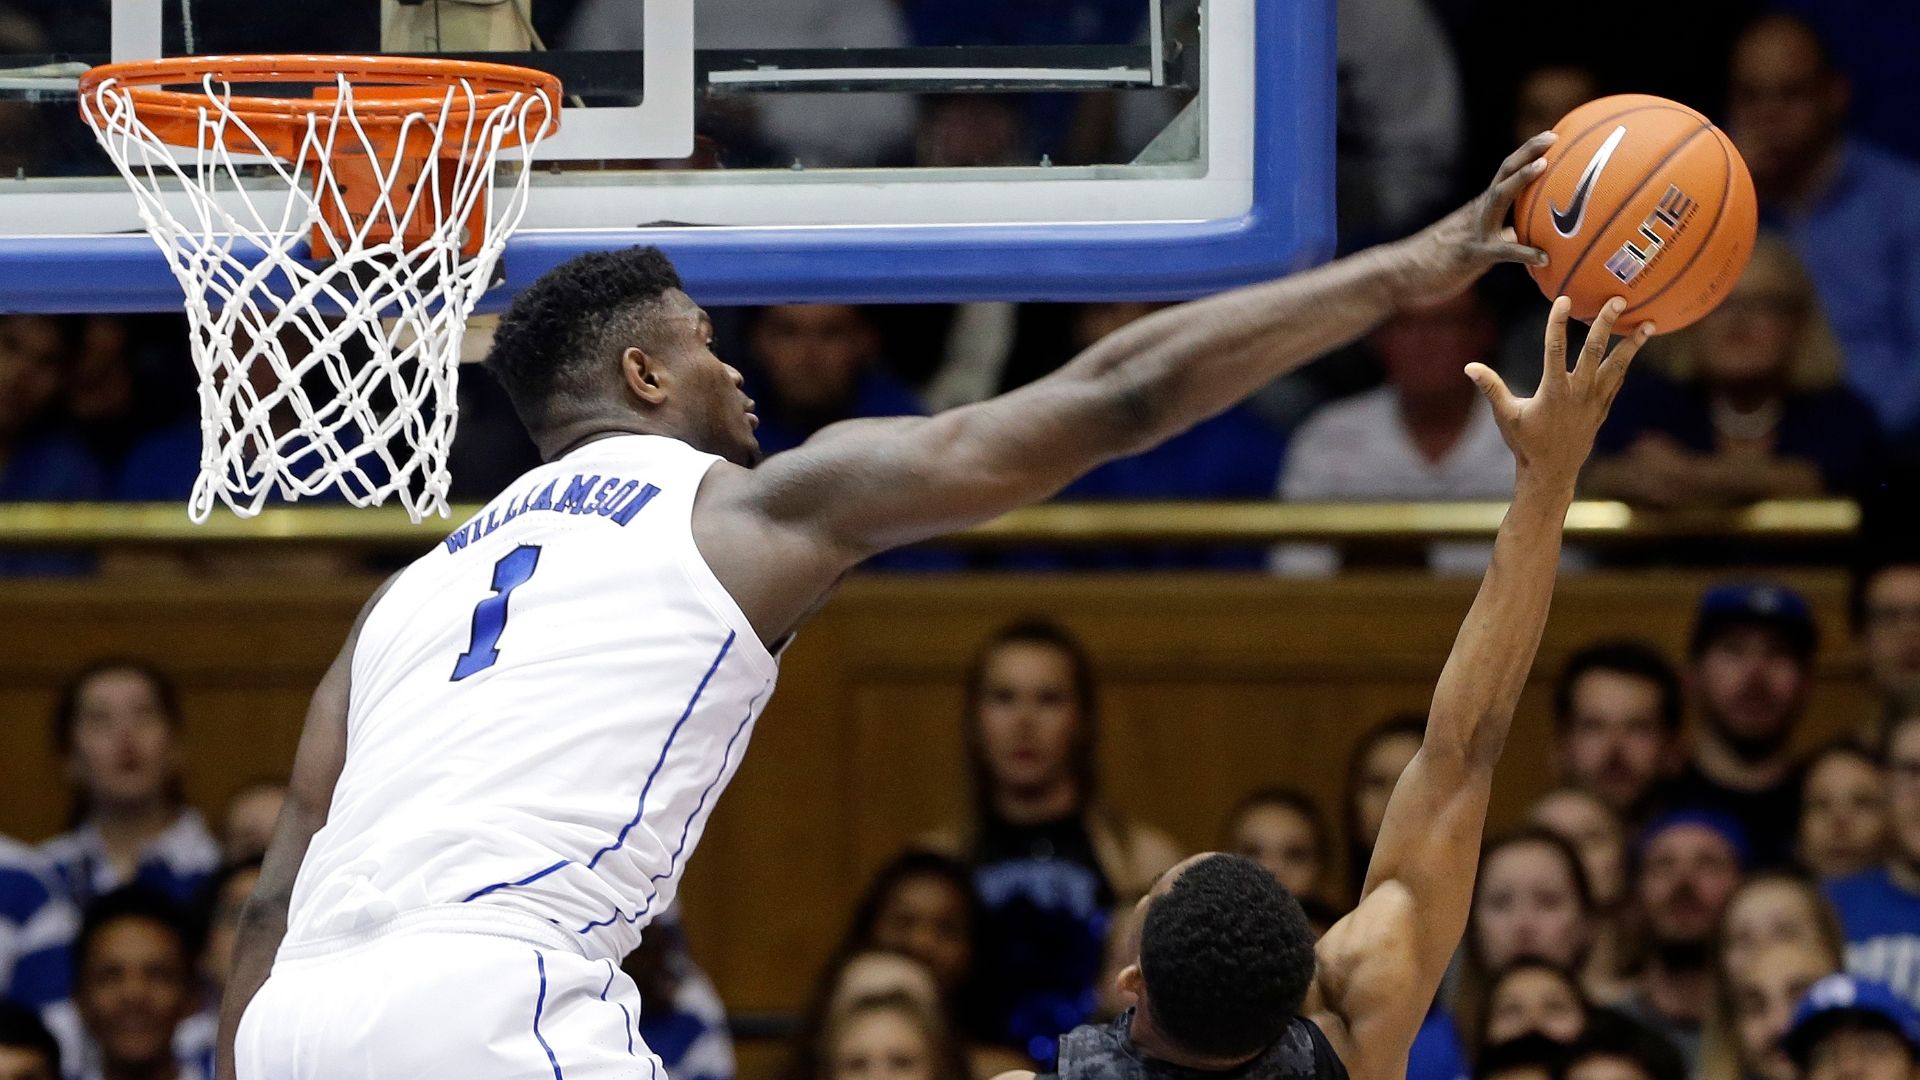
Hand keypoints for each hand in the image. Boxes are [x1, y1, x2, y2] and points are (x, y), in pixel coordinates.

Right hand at [1390, 133, 1555, 303]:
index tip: (1551, 137)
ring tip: (1545, 166)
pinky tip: (1544, 259)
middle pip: (1504, 173)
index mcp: (1480, 209)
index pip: (1506, 173)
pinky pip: (1502, 251)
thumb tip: (1524, 238)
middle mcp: (1478, 212)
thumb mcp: (1473, 243)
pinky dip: (1525, 253)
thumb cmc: (1438, 262)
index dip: (1527, 154)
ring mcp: (1475, 230)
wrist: (1402, 272)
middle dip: (1528, 152)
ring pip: (1499, 197)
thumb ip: (1500, 237)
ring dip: (1521, 179)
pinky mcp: (1472, 254)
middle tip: (1552, 136)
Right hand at [1466, 296, 1652, 488]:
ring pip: (1616, 366)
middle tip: (1618, 300)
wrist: (1552, 471)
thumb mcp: (1505, 415)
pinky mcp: (1602, 408)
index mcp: (1553, 390)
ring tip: (1648, 324)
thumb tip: (1469, 366)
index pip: (1555, 348)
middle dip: (1606, 323)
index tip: (1563, 300)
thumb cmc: (1526, 442)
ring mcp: (1594, 400)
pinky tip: (1634, 349)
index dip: (1558, 322)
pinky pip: (1617, 381)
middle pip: (1595, 350)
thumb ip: (1491, 388)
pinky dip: (1625, 363)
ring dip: (1632, 344)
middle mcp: (1578, 392)